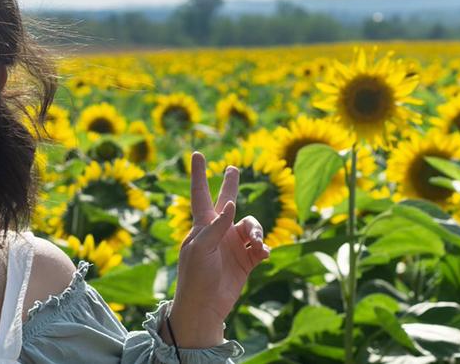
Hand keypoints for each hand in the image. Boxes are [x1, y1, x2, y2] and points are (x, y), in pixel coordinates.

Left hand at [162, 151, 271, 347]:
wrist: (205, 307)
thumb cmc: (195, 276)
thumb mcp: (200, 248)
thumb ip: (216, 226)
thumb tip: (232, 206)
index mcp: (203, 225)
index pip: (200, 193)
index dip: (199, 174)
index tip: (196, 153)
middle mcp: (219, 231)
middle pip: (228, 201)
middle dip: (230, 184)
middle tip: (232, 168)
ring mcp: (233, 245)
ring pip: (252, 226)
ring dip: (258, 231)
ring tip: (257, 243)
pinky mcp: (245, 261)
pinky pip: (260, 248)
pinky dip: (263, 248)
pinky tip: (262, 253)